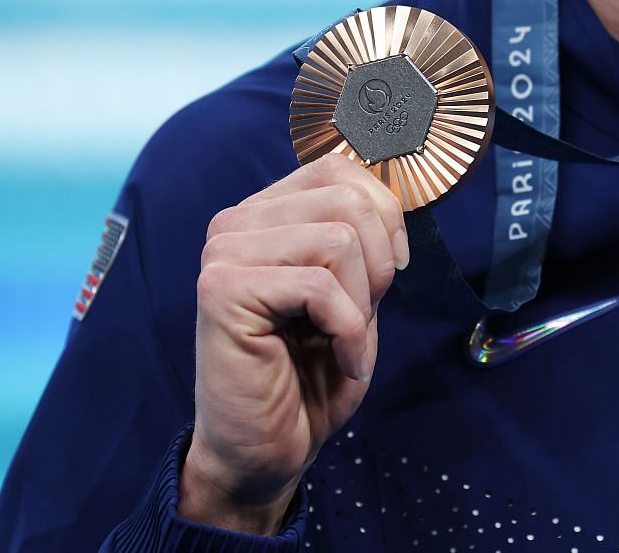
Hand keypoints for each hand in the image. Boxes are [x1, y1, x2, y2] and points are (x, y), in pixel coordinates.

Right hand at [180, 154, 410, 532]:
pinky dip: (349, 330)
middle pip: (347, 200)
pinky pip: (321, 286)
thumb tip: (395, 189)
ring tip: (342, 338)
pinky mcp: (222, 291)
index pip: (339, 168)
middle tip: (360, 316)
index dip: (385, 215)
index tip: (391, 270)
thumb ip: (362, 234)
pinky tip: (338, 358)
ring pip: (339, 239)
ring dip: (362, 301)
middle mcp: (235, 223)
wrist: (267, 449)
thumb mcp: (354, 289)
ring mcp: (223, 253)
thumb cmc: (311, 372)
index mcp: (264, 213)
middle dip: (378, 264)